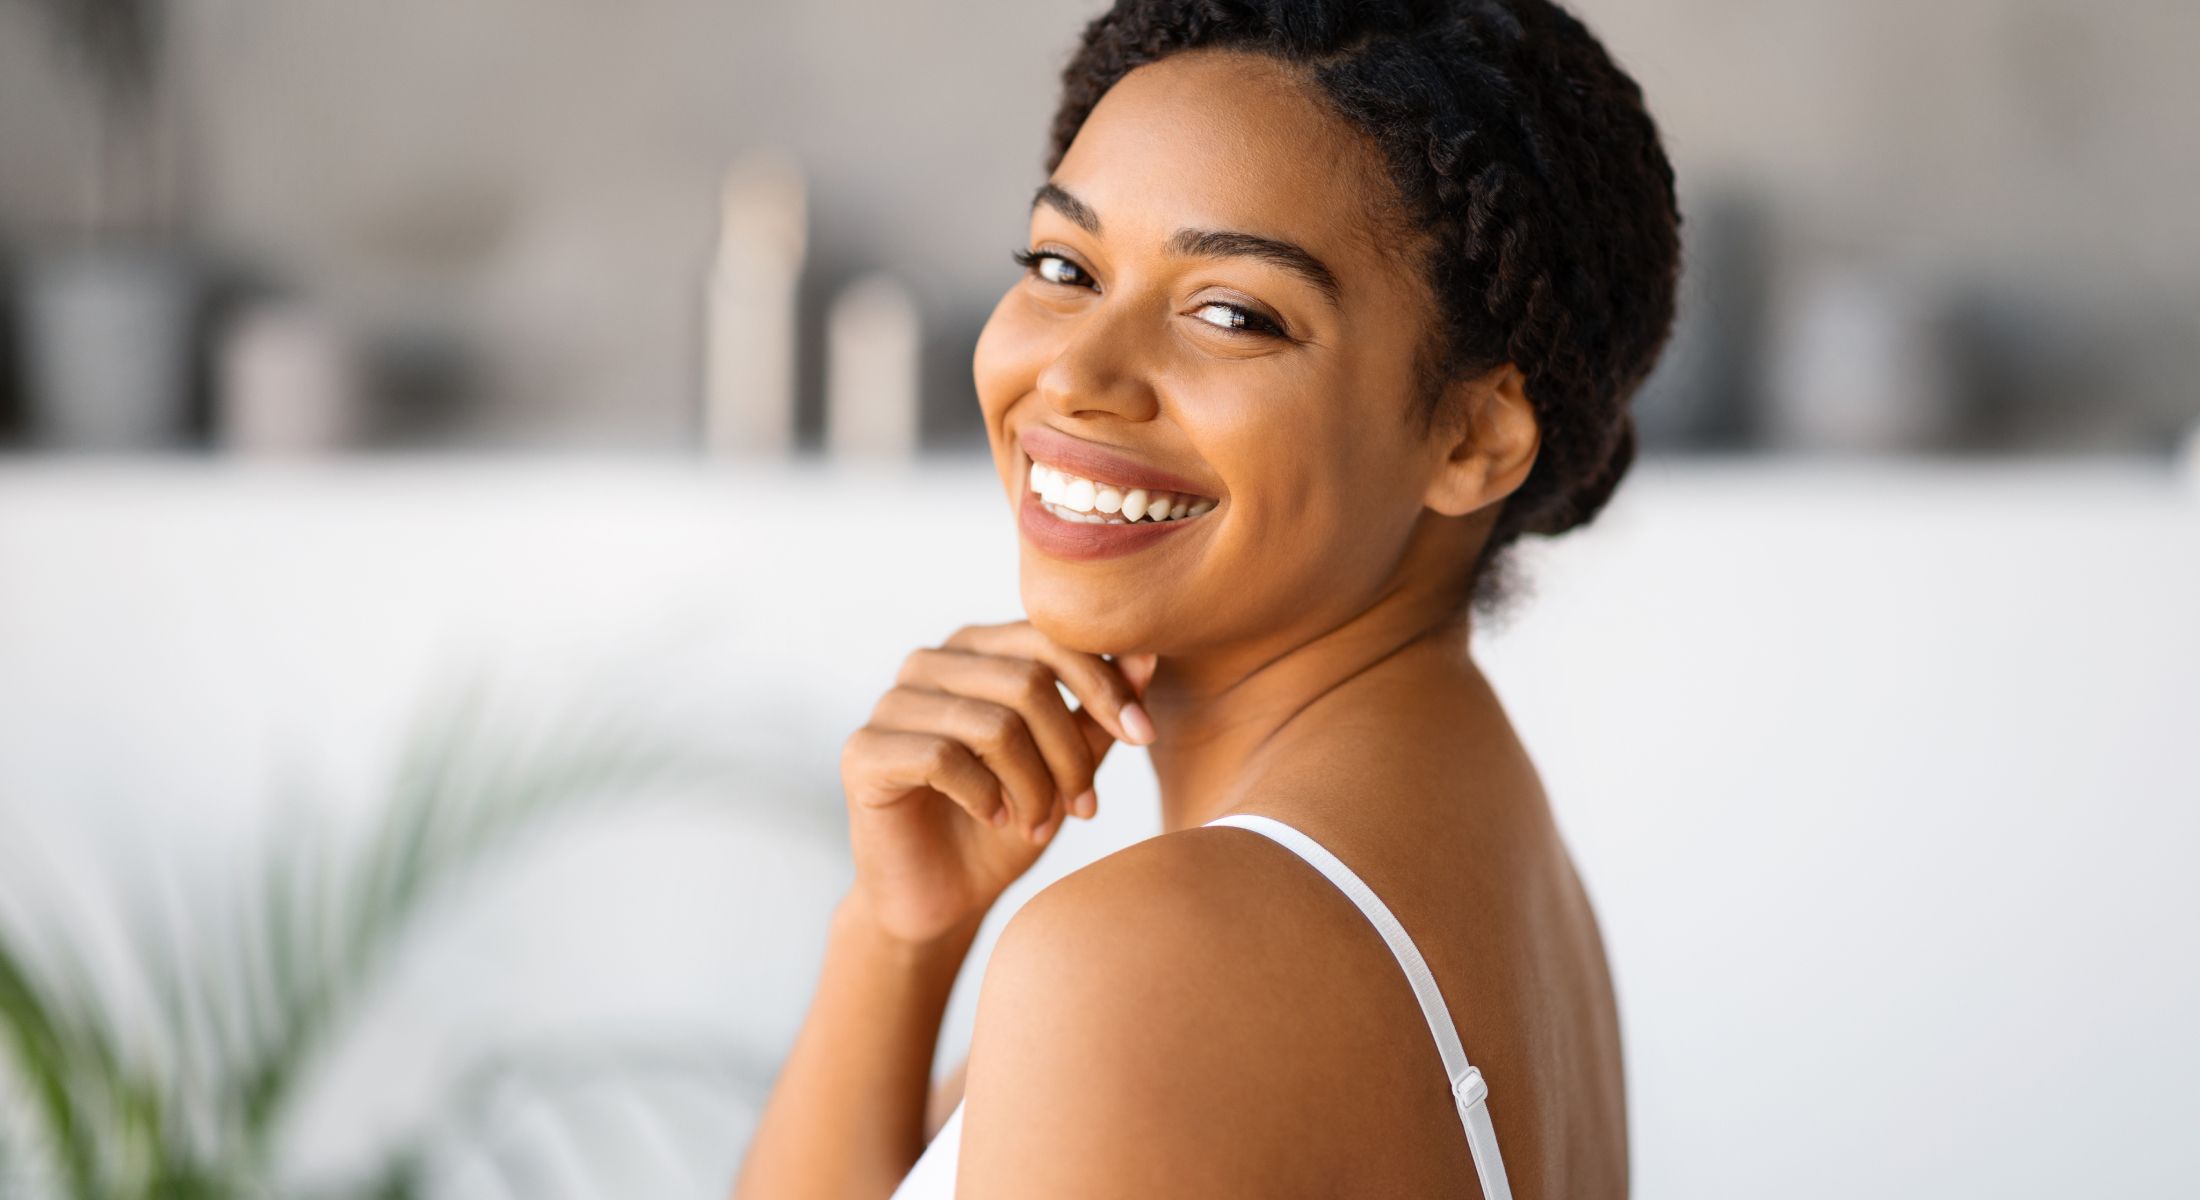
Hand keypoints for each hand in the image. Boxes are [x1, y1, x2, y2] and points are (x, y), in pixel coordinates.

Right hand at [839, 621, 1158, 945]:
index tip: (1143, 737)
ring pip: (994, 724)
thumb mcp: (1064, 767)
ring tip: (1041, 824)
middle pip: (1028, 682)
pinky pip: (945, 758)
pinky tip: (995, 820)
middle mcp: (930, 663)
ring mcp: (891, 703)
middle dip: (1071, 752)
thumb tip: (1147, 657)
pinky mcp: (864, 752)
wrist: (940, 896)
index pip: (1050, 639)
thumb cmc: (1005, 823)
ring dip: (1034, 786)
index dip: (1105, 685)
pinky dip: (986, 797)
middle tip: (1084, 807)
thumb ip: (1096, 714)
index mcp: (978, 649)